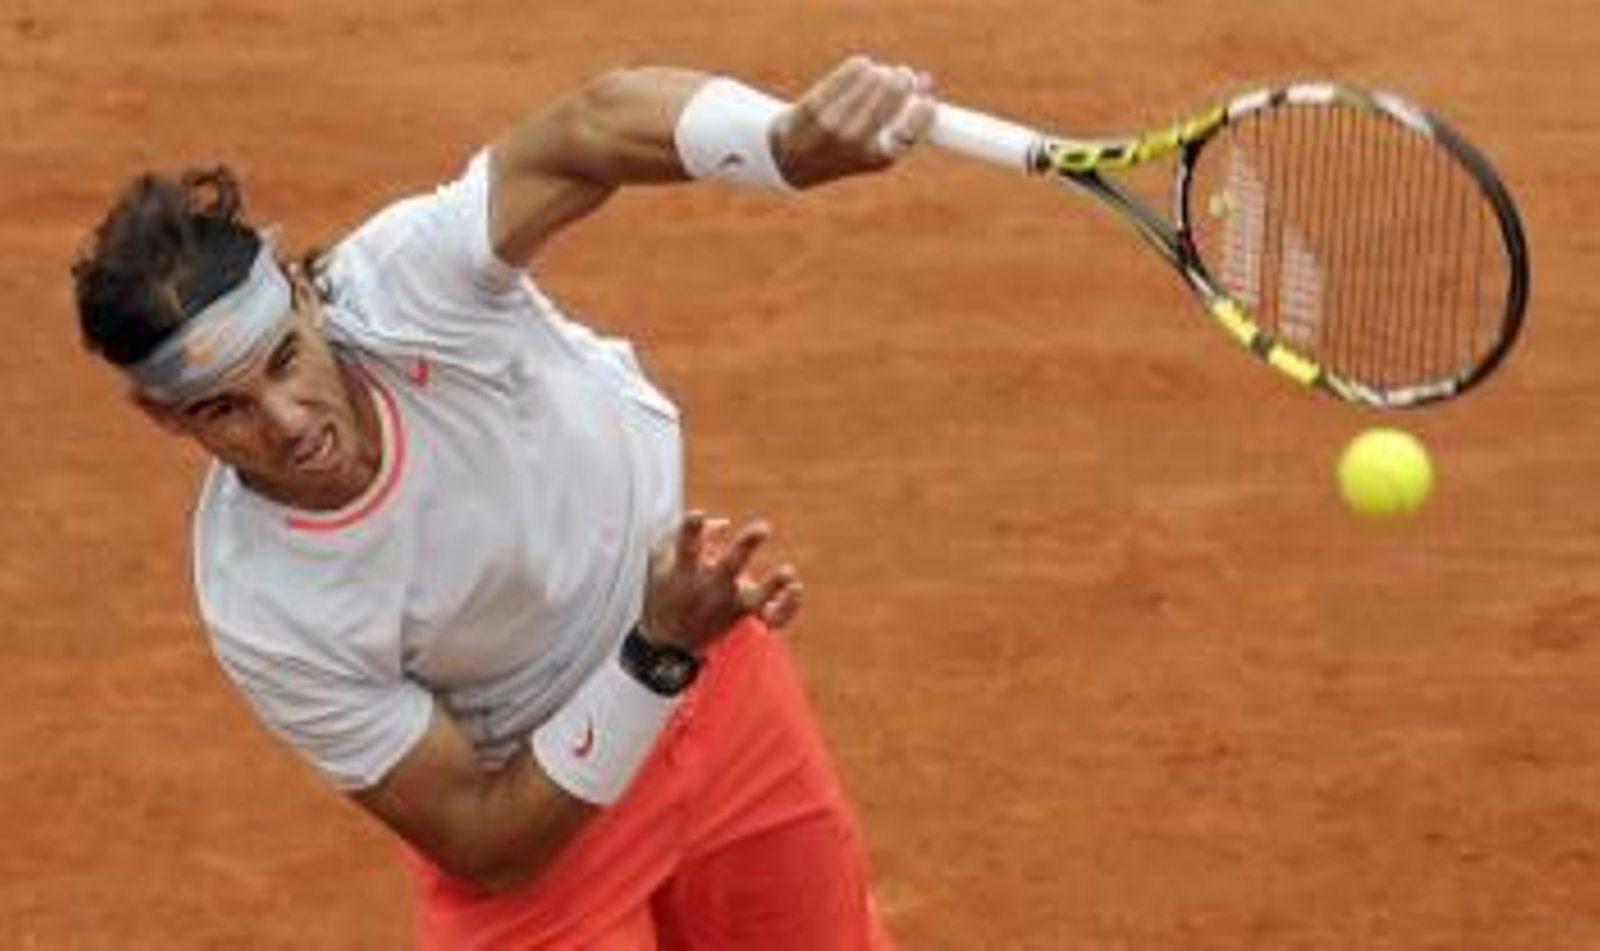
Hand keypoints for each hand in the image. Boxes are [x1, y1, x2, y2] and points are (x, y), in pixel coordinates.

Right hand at [640, 511, 804, 652]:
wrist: (669, 642)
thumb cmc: (667, 588)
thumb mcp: (661, 558)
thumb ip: (686, 533)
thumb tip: (725, 524)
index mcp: (684, 572)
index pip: (686, 547)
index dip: (691, 530)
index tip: (697, 515)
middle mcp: (709, 588)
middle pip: (728, 567)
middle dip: (745, 547)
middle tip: (762, 528)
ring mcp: (728, 604)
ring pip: (755, 598)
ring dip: (772, 585)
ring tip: (789, 573)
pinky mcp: (744, 615)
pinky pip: (771, 617)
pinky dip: (787, 607)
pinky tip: (796, 588)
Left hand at [771, 55, 936, 188]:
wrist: (791, 161)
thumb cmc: (843, 149)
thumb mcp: (873, 148)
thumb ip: (899, 122)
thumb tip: (925, 84)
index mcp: (876, 159)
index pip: (910, 134)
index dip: (923, 111)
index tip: (927, 97)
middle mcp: (854, 145)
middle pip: (890, 99)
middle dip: (902, 80)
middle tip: (904, 74)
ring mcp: (831, 127)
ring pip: (868, 82)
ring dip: (878, 73)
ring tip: (879, 74)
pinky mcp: (812, 109)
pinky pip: (842, 77)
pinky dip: (856, 67)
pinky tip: (861, 66)